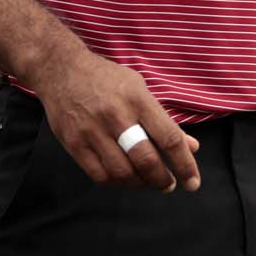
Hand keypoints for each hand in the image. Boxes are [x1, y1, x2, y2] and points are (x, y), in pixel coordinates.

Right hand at [22, 46, 200, 192]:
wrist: (62, 70)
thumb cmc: (108, 79)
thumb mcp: (141, 89)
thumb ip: (165, 121)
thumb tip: (191, 147)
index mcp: (138, 100)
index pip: (168, 138)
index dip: (184, 164)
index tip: (192, 182)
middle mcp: (116, 116)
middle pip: (145, 159)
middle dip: (162, 180)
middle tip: (169, 185)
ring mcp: (92, 131)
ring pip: (122, 172)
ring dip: (140, 184)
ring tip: (148, 182)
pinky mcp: (73, 143)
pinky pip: (99, 175)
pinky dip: (116, 183)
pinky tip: (124, 179)